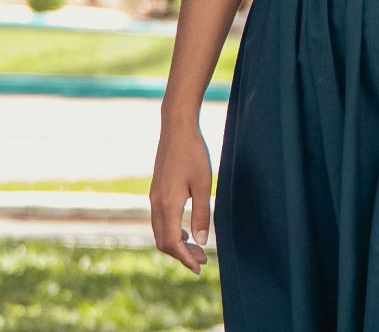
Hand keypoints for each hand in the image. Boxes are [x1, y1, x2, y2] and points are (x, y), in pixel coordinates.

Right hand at [150, 121, 212, 273]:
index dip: (184, 258)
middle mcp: (156, 204)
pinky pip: (160, 221)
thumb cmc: (194, 155)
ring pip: (160, 232)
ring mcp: (154, 198)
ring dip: (177, 244)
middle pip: (163, 241)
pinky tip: (188, 232)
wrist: (176, 130)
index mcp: (167, 204)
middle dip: (181, 254)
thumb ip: (201, 213)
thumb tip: (202, 241)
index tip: (199, 268)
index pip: (172, 242)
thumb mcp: (203, 185)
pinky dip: (173, 232)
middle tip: (202, 262)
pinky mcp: (156, 192)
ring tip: (197, 250)